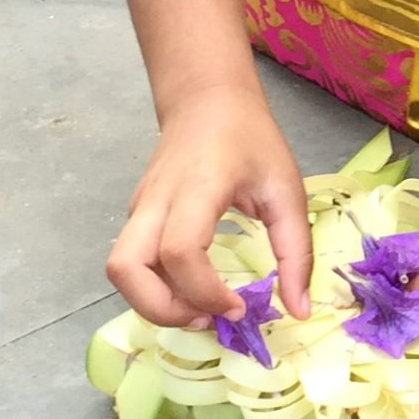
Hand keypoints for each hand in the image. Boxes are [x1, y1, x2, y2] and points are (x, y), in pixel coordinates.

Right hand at [107, 84, 313, 328]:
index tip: (240, 308)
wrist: (207, 99)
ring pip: (119, 270)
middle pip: (126, 268)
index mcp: (197, 187)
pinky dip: (152, 288)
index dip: (204, 291)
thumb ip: (295, 251)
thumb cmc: (250, 139)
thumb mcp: (287, 189)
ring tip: (197, 311)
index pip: (179, 250)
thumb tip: (299, 310)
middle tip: (209, 319)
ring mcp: (138, 208)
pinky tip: (190, 292)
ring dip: (151, 303)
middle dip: (163, 310)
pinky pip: (130, 262)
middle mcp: (156, 200)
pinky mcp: (135, 215)